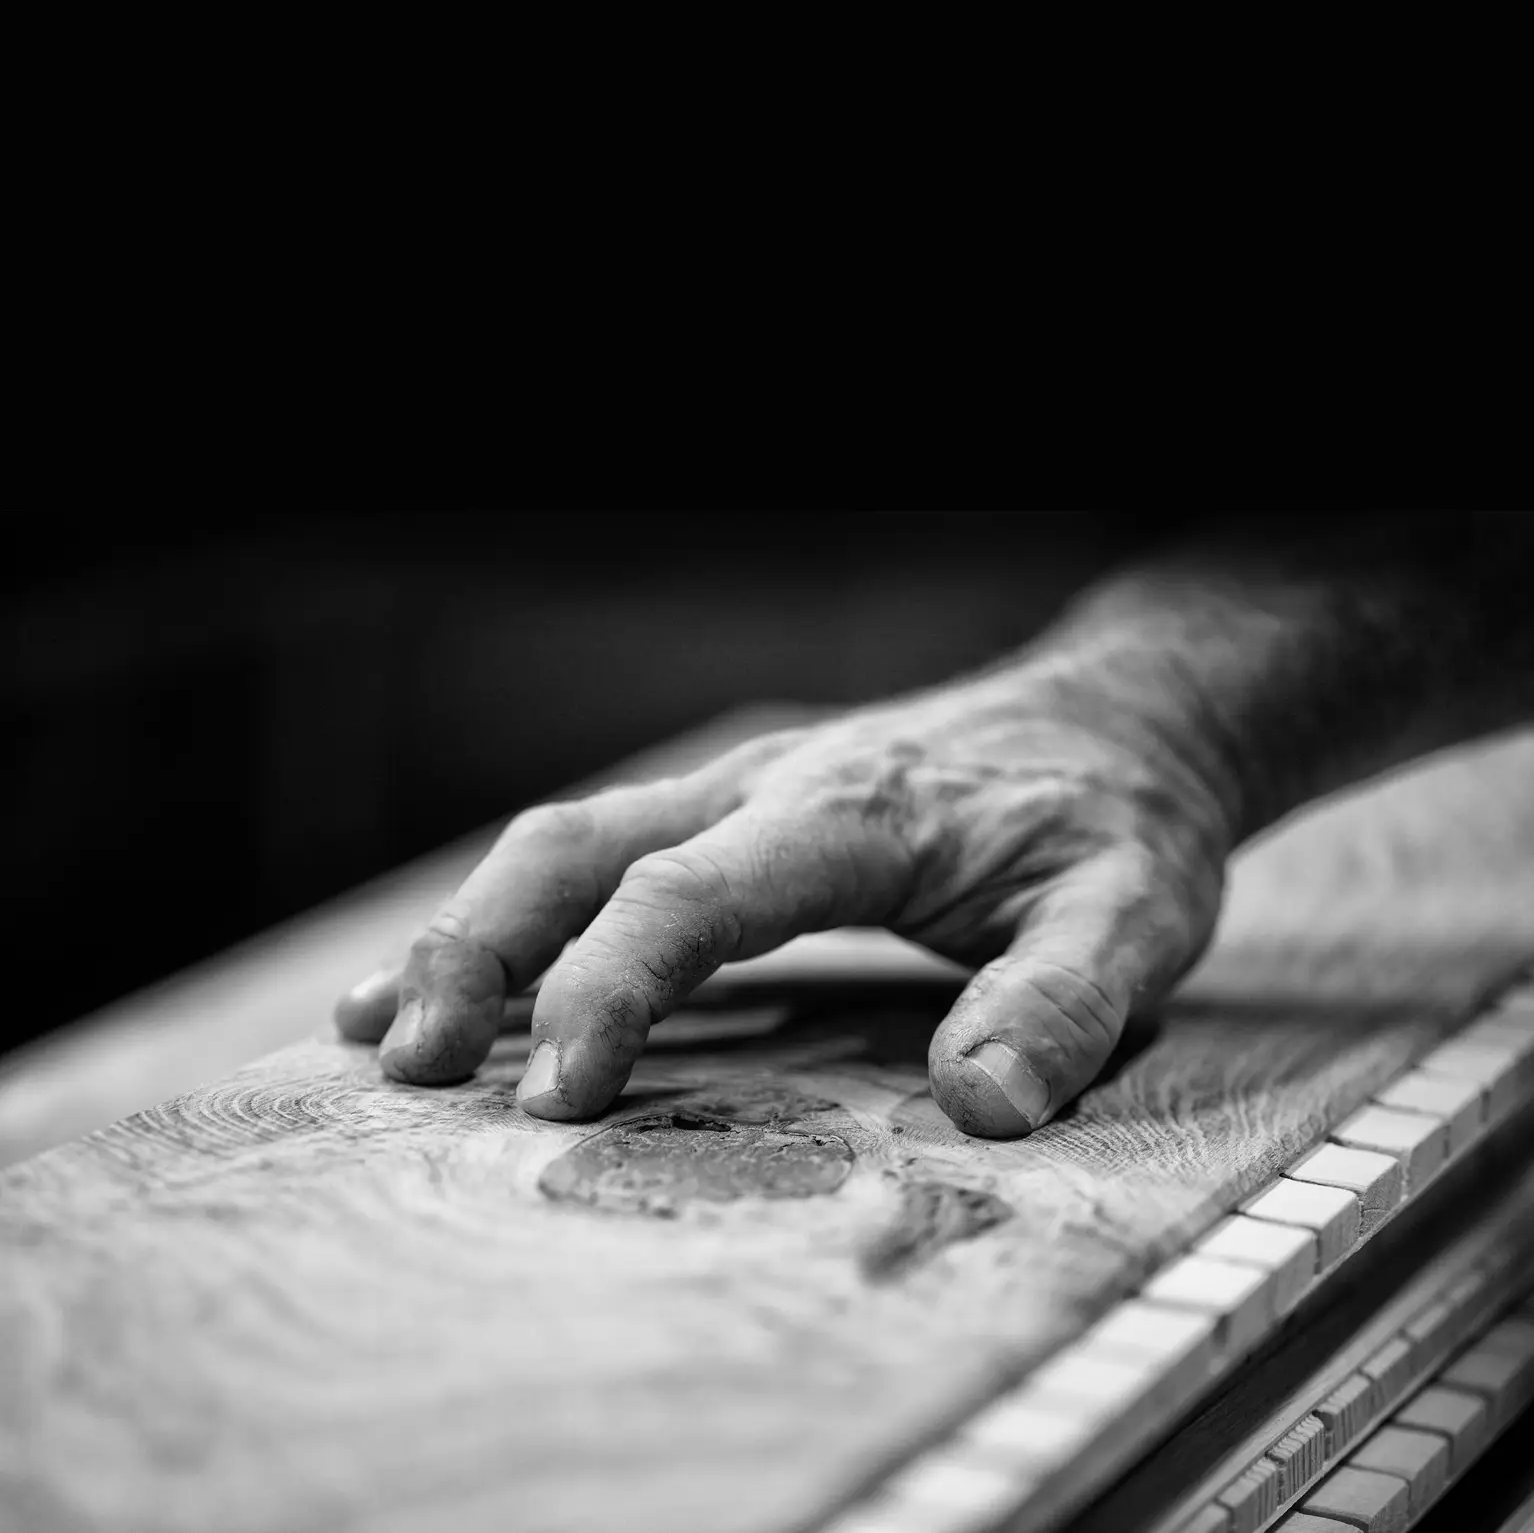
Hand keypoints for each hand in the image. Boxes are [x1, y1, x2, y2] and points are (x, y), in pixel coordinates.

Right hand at [335, 667, 1231, 1137]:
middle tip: (402, 1062)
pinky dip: (521, 917)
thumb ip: (1063, 1002)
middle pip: (579, 845)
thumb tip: (976, 1109)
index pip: (693, 895)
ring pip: (567, 840)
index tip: (555, 1095)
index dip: (609, 987)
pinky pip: (604, 854)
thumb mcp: (1133, 912)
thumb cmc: (1114, 818)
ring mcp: (743, 793)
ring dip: (470, 927)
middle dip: (478, 946)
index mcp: (851, 815)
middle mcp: (769, 789)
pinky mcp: (740, 816)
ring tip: (380, 1027)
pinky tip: (467, 981)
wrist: (1115, 719)